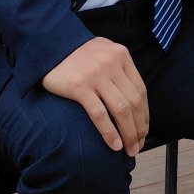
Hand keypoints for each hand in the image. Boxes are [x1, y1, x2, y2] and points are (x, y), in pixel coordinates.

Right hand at [41, 37, 148, 154]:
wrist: (48, 44)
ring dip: (129, 133)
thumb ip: (119, 67)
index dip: (145, 114)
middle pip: (134, 102)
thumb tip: (131, 95)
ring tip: (130, 149)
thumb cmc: (76, 52)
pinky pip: (99, 114)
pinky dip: (109, 132)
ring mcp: (96, 76)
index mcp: (121, 56)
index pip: (141, 90)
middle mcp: (112, 65)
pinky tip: (115, 145)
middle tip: (139, 145)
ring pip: (121, 110)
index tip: (144, 129)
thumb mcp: (104, 50)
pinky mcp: (79, 87)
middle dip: (140, 127)